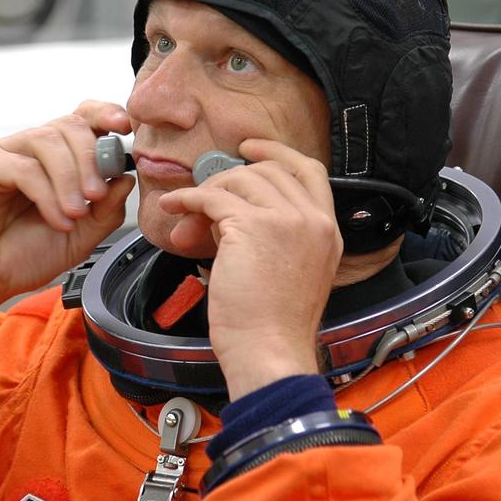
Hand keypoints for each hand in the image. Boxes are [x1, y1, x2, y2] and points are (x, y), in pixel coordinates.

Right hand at [0, 101, 134, 347]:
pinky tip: (56, 220)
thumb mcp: (80, 238)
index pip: (85, 119)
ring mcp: (8, 154)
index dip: (106, 115)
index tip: (125, 128)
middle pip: (71, 125)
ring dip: (70, 177)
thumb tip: (127, 178)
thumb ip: (106, 211)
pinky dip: (47, 194)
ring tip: (75, 214)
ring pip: (47, 140)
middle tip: (97, 195)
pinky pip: (23, 167)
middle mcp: (33, 150)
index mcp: (60, 159)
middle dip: (92, 157)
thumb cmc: (22, 255)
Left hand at [158, 139, 342, 399]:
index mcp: (328, 231)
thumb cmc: (273, 327)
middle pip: (269, 171)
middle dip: (230, 178)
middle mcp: (314, 220)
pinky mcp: (252, 227)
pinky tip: (173, 208)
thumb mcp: (292, 273)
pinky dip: (188, 199)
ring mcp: (286, 220)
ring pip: (239, 181)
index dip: (277, 153)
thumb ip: (275, 238)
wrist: (270, 351)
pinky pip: (212, 198)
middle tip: (205, 195)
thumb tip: (227, 214)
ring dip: (207, 192)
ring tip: (186, 213)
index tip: (250, 149)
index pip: (309, 171)